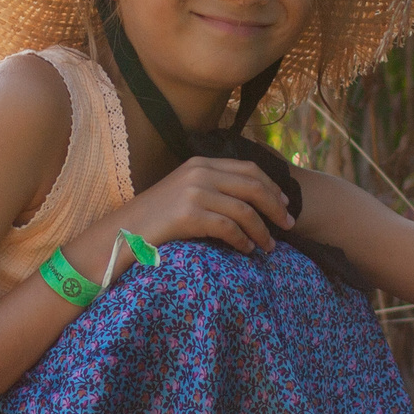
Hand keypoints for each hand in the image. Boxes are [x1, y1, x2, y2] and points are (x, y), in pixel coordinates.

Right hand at [120, 155, 293, 253]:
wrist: (123, 231)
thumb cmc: (157, 218)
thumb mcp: (185, 191)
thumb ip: (213, 188)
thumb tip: (250, 202)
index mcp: (201, 163)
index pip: (249, 169)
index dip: (273, 187)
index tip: (286, 204)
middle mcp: (200, 172)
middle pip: (253, 186)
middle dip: (276, 207)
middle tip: (289, 226)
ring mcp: (194, 192)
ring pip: (244, 210)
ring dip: (262, 231)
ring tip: (269, 247)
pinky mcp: (189, 214)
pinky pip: (229, 228)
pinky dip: (243, 241)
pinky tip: (246, 251)